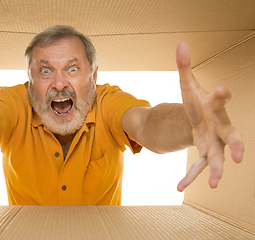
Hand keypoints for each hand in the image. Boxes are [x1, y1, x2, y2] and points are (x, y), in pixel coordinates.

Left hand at [175, 42, 243, 191]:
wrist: (200, 117)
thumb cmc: (197, 101)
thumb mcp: (187, 85)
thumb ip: (184, 67)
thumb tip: (180, 43)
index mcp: (216, 108)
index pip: (221, 100)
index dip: (221, 95)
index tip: (220, 89)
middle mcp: (220, 128)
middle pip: (232, 137)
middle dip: (235, 145)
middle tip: (238, 155)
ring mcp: (214, 144)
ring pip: (218, 158)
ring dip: (216, 170)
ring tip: (214, 184)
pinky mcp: (205, 154)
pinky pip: (199, 167)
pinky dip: (190, 177)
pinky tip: (180, 187)